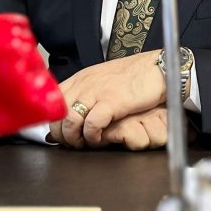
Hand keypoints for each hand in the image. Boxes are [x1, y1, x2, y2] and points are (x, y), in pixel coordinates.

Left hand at [48, 51, 165, 148]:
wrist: (157, 67)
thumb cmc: (133, 77)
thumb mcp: (102, 81)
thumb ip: (86, 95)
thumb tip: (72, 115)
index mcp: (80, 79)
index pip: (53, 103)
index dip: (55, 123)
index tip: (63, 134)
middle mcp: (84, 84)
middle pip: (58, 115)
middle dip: (63, 135)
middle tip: (75, 143)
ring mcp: (97, 92)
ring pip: (70, 121)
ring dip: (75, 138)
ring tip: (86, 143)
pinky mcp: (112, 101)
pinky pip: (92, 124)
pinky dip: (92, 137)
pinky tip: (100, 139)